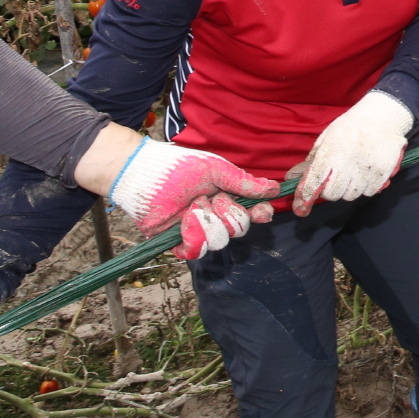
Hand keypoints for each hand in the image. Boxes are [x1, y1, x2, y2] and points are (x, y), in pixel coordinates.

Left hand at [107, 139, 279, 260]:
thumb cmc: (179, 167)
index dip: (260, 214)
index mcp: (226, 198)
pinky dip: (192, 235)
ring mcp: (197, 231)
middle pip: (238, 229)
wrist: (145, 175)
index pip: (252, 213)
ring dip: (206, 221)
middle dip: (227, 212)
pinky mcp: (180, 242)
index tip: (262, 212)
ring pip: (219, 240)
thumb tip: (273, 188)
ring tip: (192, 205)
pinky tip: (184, 220)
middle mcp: (214, 216)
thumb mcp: (216, 169)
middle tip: (212, 197)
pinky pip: (197, 250)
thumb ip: (243, 182)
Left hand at [291, 90, 413, 216]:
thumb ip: (311, 160)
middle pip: (332, 194)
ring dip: (348, 189)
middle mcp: (347, 163)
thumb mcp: (327, 137)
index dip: (307, 194)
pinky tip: (366, 174)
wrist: (381, 115)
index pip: (314, 181)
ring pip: (350, 195)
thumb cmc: (350, 126)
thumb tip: (291, 177)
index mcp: (330, 152)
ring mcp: (366, 170)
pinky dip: (366, 187)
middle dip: (329, 191)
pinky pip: (369, 192)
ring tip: (352, 175)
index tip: (304, 202)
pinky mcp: (382, 173)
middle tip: (334, 180)